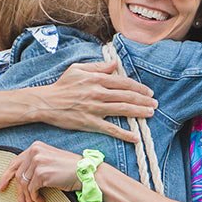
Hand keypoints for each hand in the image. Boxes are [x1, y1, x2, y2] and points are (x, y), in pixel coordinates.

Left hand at [0, 140, 86, 201]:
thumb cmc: (69, 169)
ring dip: (26, 198)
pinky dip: (35, 198)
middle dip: (18, 192)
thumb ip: (34, 165)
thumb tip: (18, 180)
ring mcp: (38, 162)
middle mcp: (35, 152)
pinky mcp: (42, 174)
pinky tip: (41, 201)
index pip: (15, 162)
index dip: (6, 176)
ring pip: (23, 184)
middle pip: (18, 175)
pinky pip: (32, 190)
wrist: (86, 172)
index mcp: (35, 146)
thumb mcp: (49, 160)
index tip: (1, 187)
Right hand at [34, 58, 156, 137]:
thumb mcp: (78, 69)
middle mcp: (98, 93)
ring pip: (122, 110)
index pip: (123, 82)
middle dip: (143, 100)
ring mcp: (95, 108)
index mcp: (97, 79)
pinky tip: (135, 137)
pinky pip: (110, 129)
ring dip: (139, 112)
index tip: (148, 91)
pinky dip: (124, 133)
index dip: (138, 87)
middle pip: (126, 96)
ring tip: (151, 114)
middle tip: (155, 103)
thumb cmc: (61, 85)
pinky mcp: (90, 122)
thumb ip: (98, 66)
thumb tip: (115, 65)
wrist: (46, 103)